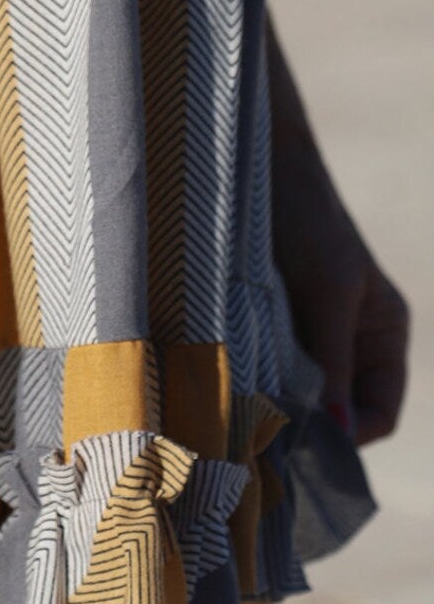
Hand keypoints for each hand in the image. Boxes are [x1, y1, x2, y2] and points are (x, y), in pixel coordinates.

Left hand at [269, 20, 410, 446]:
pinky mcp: (261, 319)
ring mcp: (302, 332)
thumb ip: (335, 359)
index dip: (349, 436)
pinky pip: (261, 366)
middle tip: (261, 438)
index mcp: (380, 335)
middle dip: (304, 424)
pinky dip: (248, 378)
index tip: (303, 441)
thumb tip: (337, 429)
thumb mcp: (329, 291)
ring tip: (238, 410)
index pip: (377, 413)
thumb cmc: (306, 220)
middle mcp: (347, 341)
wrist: (252, 162)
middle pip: (333, 410)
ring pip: (292, 392)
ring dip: (270, 401)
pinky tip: (223, 381)